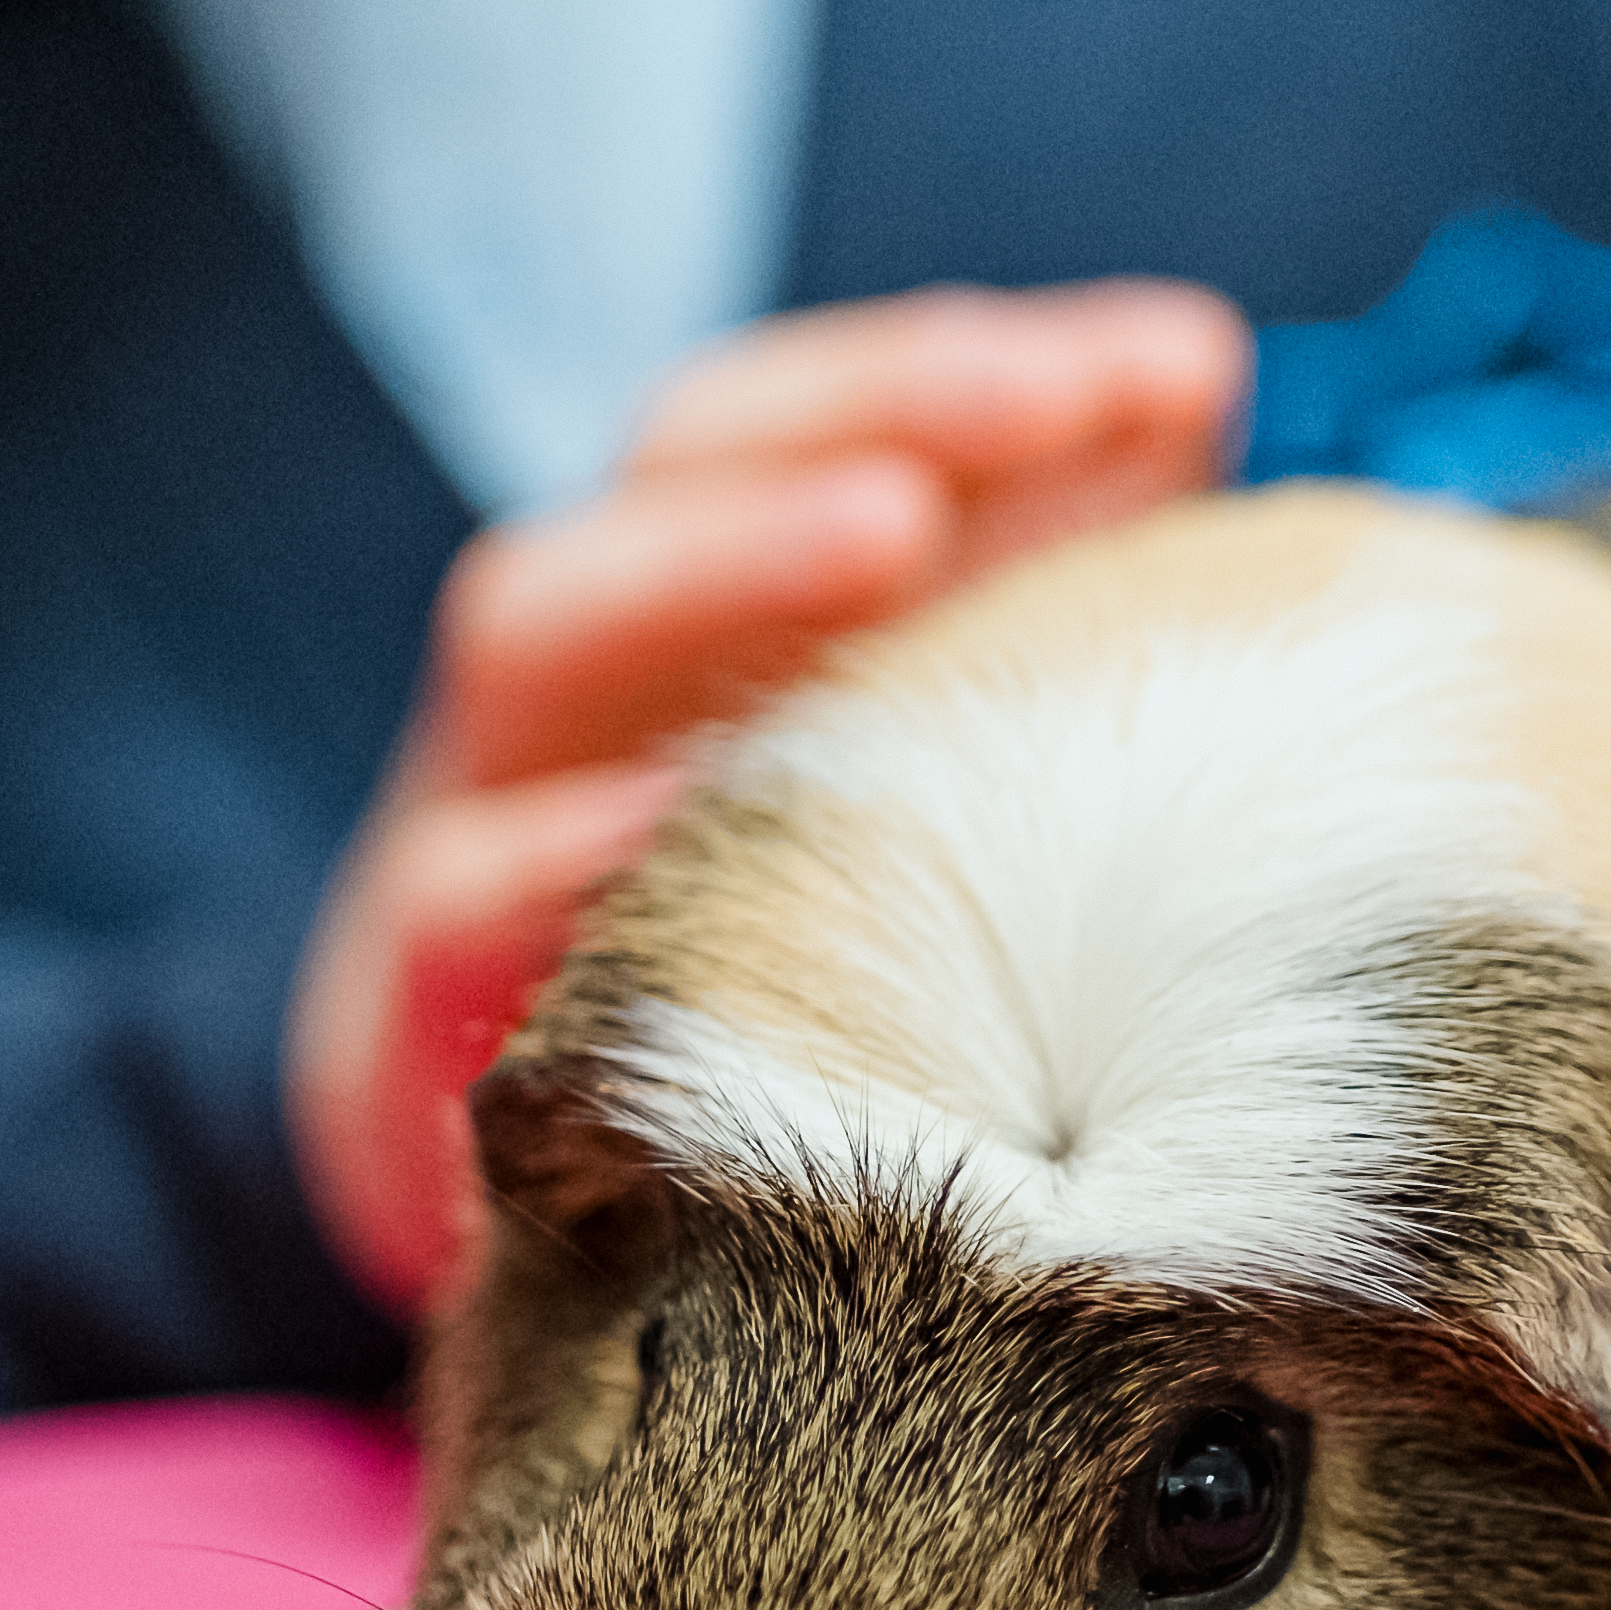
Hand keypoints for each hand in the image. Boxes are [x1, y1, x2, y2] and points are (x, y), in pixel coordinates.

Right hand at [286, 283, 1251, 1318]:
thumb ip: (1023, 614)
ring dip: (716, 554)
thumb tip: (1202, 405)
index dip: (974, 371)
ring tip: (893, 527)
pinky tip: (676, 826)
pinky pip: (449, 898)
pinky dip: (552, 847)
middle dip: (870, 405)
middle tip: (1052, 395)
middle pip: (678, 464)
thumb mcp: (887, 796)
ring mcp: (469, 814)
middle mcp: (577, 676)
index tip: (1180, 364)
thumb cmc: (759, 984)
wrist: (531, 1245)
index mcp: (692, 604)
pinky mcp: (408, 1002)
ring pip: (534, 626)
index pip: (813, 420)